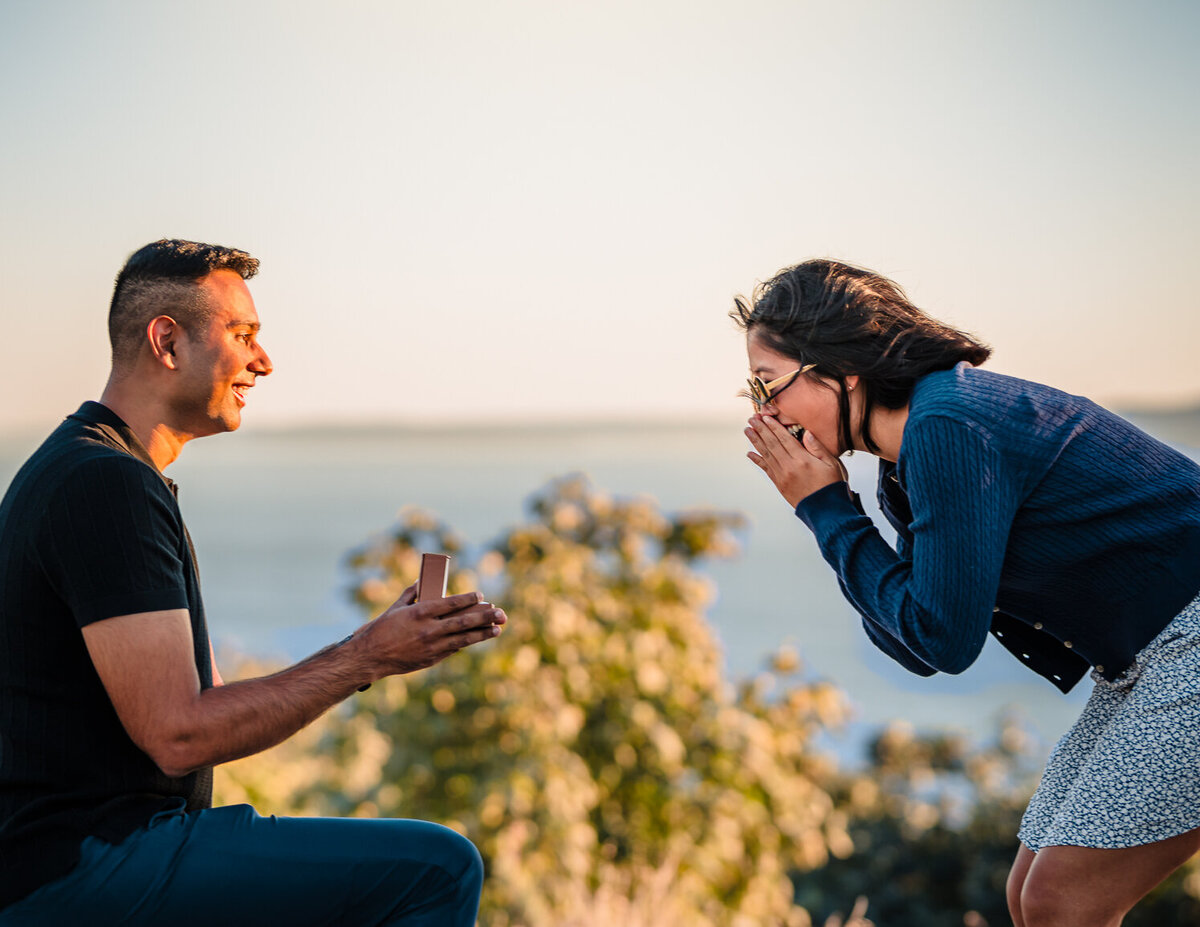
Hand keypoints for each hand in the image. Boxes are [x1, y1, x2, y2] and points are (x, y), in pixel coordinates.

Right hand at [362, 583, 506, 677]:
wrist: (371, 656)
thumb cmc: (382, 628)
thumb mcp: (396, 607)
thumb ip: (411, 593)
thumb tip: (422, 581)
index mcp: (420, 612)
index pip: (451, 603)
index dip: (469, 599)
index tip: (481, 594)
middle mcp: (429, 629)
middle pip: (463, 621)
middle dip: (485, 617)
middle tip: (501, 613)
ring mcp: (432, 646)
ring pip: (463, 638)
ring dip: (482, 633)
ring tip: (497, 629)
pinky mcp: (432, 658)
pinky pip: (453, 649)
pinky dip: (465, 643)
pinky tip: (477, 638)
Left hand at [745, 414, 846, 507]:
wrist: (825, 511)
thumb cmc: (831, 486)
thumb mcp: (831, 464)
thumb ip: (818, 447)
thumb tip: (806, 433)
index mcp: (802, 460)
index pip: (784, 439)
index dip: (774, 427)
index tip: (765, 417)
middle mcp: (789, 467)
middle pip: (772, 444)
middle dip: (761, 430)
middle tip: (752, 419)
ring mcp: (782, 477)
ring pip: (766, 455)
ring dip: (755, 442)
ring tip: (747, 431)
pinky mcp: (779, 485)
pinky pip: (766, 469)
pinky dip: (757, 460)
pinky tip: (750, 453)